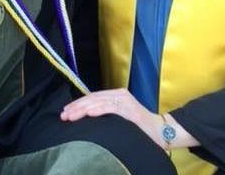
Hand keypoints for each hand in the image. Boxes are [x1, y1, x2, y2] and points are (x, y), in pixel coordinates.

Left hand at [60, 88, 198, 149]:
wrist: (161, 131)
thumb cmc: (140, 128)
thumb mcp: (120, 119)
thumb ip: (107, 115)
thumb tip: (87, 118)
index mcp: (116, 95)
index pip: (93, 98)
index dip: (78, 104)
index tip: (65, 112)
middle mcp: (119, 94)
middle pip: (93, 98)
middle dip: (76, 107)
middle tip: (63, 115)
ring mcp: (124, 100)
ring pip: (98, 102)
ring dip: (82, 109)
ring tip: (70, 115)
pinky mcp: (129, 109)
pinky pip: (110, 108)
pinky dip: (98, 109)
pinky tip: (88, 113)